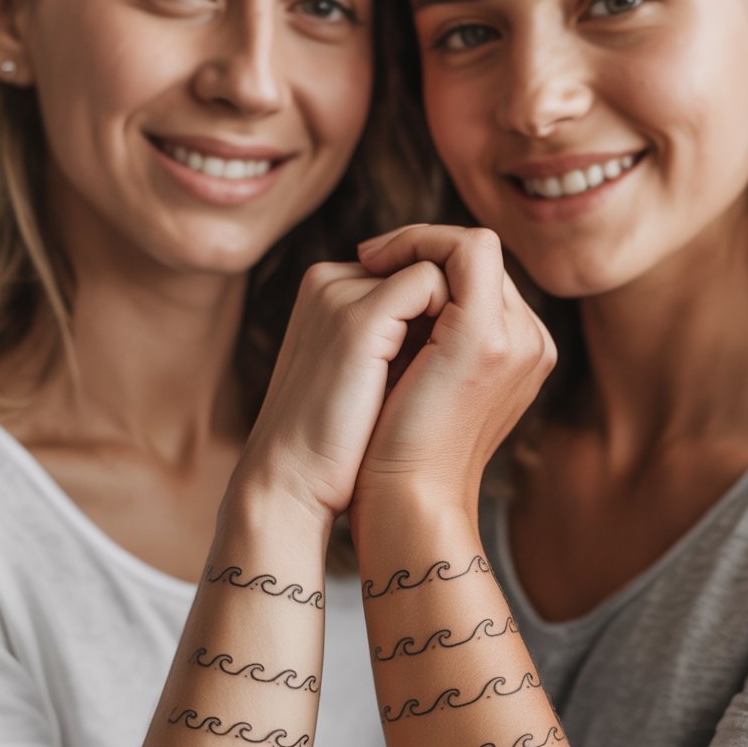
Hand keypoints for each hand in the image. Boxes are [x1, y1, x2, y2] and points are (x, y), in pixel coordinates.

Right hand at [228, 260, 448, 527]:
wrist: (292, 484)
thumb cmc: (338, 442)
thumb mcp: (367, 372)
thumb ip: (399, 334)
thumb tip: (455, 319)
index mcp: (328, 290)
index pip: (408, 268)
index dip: (440, 309)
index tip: (440, 359)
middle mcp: (330, 281)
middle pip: (424, 262)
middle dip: (450, 309)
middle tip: (446, 368)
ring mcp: (340, 295)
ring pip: (434, 268)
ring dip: (454, 316)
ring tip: (438, 373)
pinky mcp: (356, 319)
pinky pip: (431, 283)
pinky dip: (450, 322)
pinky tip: (436, 371)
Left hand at [351, 225, 554, 519]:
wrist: (401, 498)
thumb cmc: (395, 448)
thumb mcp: (419, 379)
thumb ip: (426, 334)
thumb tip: (397, 286)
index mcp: (518, 353)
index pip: (481, 279)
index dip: (432, 262)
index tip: (377, 267)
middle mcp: (528, 342)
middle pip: (480, 259)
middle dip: (426, 247)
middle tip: (370, 256)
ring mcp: (515, 336)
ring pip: (475, 246)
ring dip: (420, 241)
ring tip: (371, 258)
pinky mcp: (484, 335)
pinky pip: (465, 251)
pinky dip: (422, 245)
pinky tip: (378, 264)